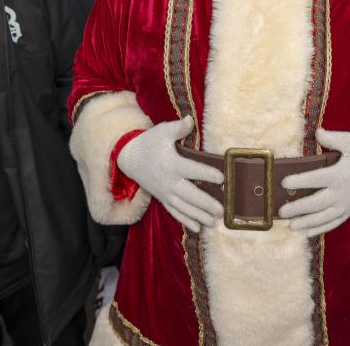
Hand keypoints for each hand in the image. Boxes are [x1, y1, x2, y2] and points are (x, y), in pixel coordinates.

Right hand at [117, 117, 223, 232]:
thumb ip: (178, 128)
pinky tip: (198, 229)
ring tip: (214, 223)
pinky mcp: (161, 198)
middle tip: (222, 211)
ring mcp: (164, 192)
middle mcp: (169, 181)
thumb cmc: (149, 142)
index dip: (207, 173)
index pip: (192, 169)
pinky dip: (185, 221)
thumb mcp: (162, 131)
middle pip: (189, 194)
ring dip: (199, 216)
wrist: (127, 157)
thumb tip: (190, 119)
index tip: (222, 178)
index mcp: (171, 163)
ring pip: (183, 207)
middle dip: (206, 204)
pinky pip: (174, 212)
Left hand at [279, 129, 349, 235]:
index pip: (316, 179)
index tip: (284, 182)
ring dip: (307, 223)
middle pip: (317, 203)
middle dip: (298, 208)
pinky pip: (334, 223)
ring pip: (324, 217)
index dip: (299, 181)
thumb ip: (333, 138)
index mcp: (340, 174)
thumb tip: (317, 132)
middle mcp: (342, 192)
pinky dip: (320, 229)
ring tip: (290, 226)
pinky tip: (307, 233)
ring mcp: (346, 204)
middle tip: (281, 211)